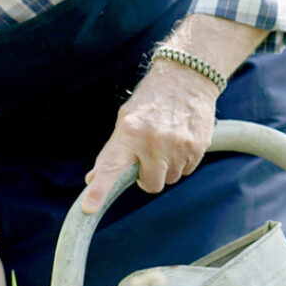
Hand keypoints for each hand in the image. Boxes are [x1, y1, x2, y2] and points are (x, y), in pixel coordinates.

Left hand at [80, 62, 219, 213]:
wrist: (186, 78)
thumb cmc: (150, 101)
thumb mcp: (125, 120)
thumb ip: (111, 152)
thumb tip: (93, 179)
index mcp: (129, 132)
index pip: (110, 167)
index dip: (99, 191)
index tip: (88, 208)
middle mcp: (153, 141)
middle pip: (151, 184)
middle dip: (148, 177)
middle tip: (148, 157)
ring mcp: (178, 145)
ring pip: (170, 179)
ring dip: (166, 168)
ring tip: (166, 143)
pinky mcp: (198, 147)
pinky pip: (187, 170)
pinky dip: (182, 161)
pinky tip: (179, 140)